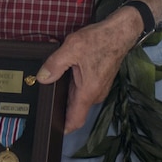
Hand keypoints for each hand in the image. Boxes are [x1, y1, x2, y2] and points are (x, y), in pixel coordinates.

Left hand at [36, 9, 141, 131]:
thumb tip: (41, 78)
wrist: (120, 32)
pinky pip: (83, 90)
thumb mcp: (72, 48)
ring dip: (66, 93)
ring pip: (77, 98)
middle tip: (44, 95)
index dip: (62, 128)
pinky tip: (65, 72)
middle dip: (59, 105)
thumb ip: (55, 64)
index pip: (75, 121)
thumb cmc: (100, 40)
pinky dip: (73, 85)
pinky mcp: (99, 82)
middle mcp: (95, 95)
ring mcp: (98, 89)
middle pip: (73, 109)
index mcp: (88, 92)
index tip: (49, 129)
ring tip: (53, 79)